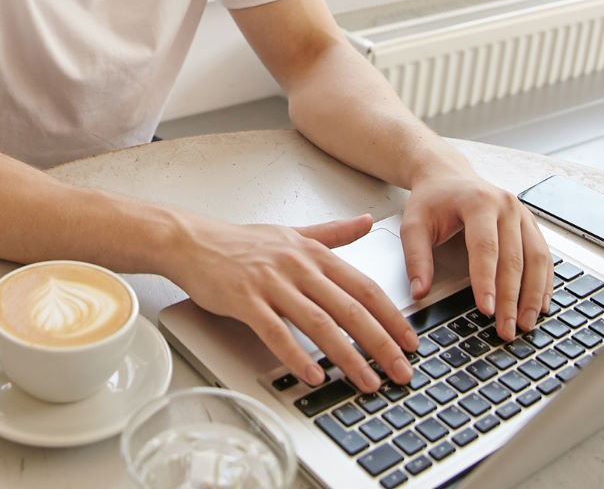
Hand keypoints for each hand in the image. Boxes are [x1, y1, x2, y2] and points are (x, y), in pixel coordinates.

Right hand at [169, 213, 419, 393]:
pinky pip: (276, 332)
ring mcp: (271, 283)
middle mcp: (297, 266)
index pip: (364, 287)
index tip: (411, 342)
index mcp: (314, 253)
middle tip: (401, 371)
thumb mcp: (293, 232)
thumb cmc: (241, 242)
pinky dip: (297, 356)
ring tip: (367, 381)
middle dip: (381, 344)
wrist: (192, 240)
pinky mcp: (245, 300)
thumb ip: (334, 233)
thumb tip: (368, 222)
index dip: (392, 317)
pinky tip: (314, 375)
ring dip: (348, 357)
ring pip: (319, 323)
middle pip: (350, 308)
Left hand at [400, 171, 551, 342]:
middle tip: (506, 329)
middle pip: (514, 258)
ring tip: (527, 324)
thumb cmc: (432, 200)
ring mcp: (523, 214)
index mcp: (478, 202)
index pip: (485, 247)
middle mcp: (506, 206)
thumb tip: (419, 292)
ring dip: (533, 295)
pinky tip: (540, 305)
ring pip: (536, 259)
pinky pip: (543, 256)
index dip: (487, 281)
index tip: (485, 310)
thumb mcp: (413, 224)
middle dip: (511, 298)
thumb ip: (416, 258)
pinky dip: (544, 283)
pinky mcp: (531, 224)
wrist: (447, 175)